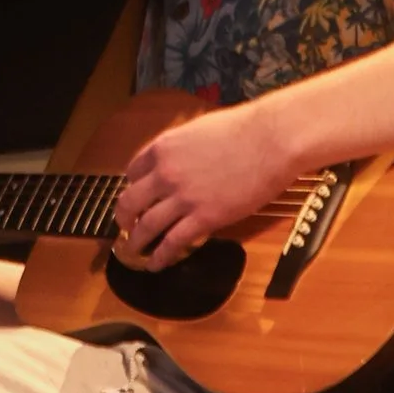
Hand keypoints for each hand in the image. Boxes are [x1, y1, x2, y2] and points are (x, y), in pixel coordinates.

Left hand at [113, 101, 289, 267]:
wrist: (270, 141)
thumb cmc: (244, 129)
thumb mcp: (199, 130)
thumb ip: (182, 149)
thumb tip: (181, 161)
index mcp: (164, 148)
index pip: (133, 171)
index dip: (132, 187)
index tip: (135, 197)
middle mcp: (166, 173)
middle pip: (130, 202)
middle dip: (123, 218)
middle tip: (125, 228)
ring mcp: (183, 198)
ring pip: (146, 226)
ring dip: (136, 242)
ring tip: (133, 252)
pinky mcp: (204, 218)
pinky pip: (173, 242)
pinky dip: (160, 256)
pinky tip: (156, 263)